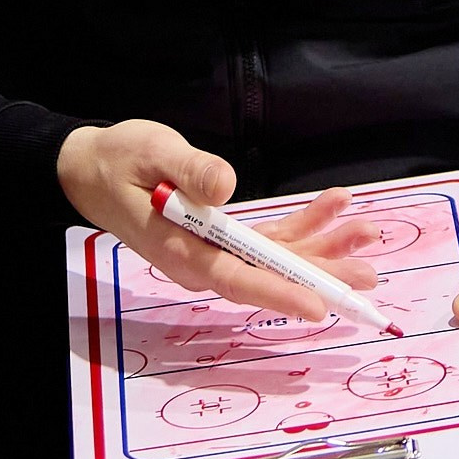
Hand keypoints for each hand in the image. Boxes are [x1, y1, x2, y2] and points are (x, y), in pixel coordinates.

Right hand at [56, 121, 377, 320]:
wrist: (92, 170)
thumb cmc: (117, 161)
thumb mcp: (151, 152)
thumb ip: (188, 170)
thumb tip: (225, 187)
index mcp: (180, 250)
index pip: (236, 278)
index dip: (279, 293)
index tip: (318, 305)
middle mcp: (201, 261)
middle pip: (268, 276)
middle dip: (319, 272)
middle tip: (366, 270)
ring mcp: (214, 252)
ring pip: (274, 260)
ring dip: (320, 248)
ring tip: (365, 234)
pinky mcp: (222, 238)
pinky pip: (267, 241)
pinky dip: (301, 227)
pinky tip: (333, 209)